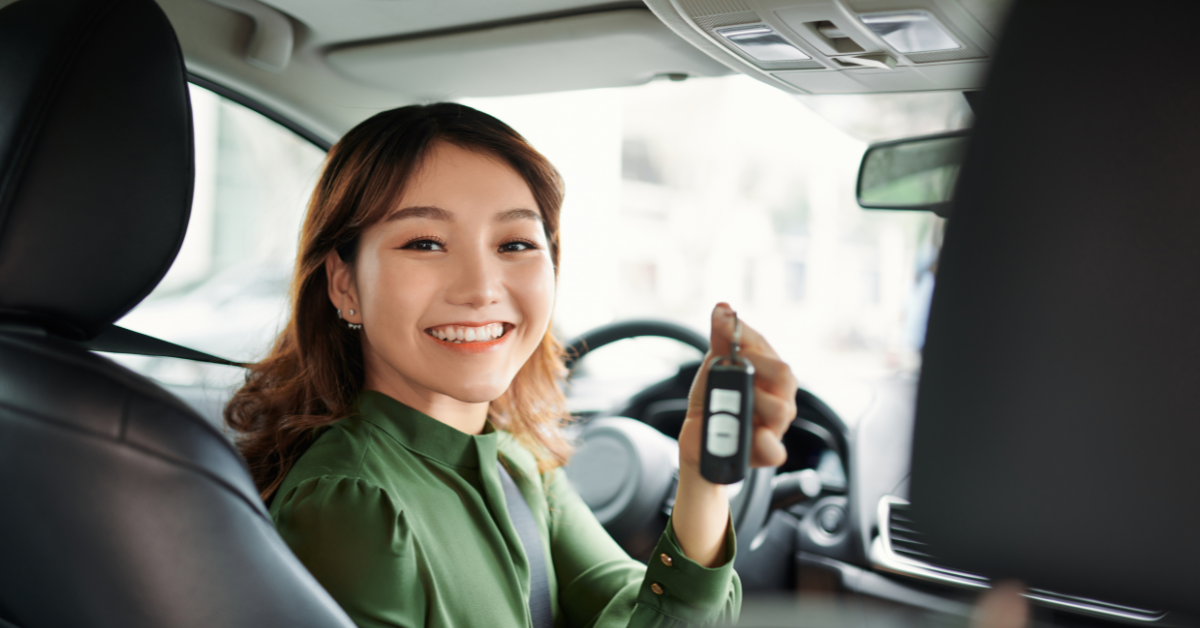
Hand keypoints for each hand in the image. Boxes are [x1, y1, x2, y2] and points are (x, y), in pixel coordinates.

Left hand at [678, 303, 796, 473]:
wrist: (699, 439)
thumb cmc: (714, 401)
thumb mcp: (714, 366)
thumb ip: (722, 338)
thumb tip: (723, 307)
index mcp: (770, 373)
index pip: (766, 347)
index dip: (744, 335)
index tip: (722, 325)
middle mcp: (780, 396)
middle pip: (783, 375)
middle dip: (754, 366)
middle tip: (729, 369)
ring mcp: (776, 425)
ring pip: (780, 409)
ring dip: (754, 401)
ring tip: (732, 402)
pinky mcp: (766, 452)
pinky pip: (775, 450)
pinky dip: (766, 443)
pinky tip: (756, 435)